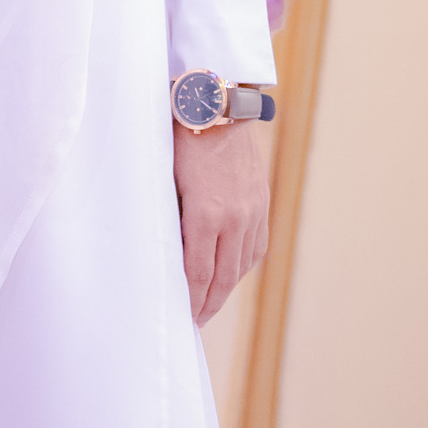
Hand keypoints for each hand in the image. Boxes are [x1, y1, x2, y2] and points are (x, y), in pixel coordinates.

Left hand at [173, 120, 269, 324]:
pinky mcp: (261, 201)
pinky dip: (243, 264)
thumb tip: (168, 256)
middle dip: (208, 304)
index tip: (184, 318)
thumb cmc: (178, 139)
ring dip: (226, 288)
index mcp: (205, 214)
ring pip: (242, 265)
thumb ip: (171, 221)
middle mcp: (234, 218)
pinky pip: (256, 246)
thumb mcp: (165, 181)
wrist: (215, 106)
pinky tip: (231, 273)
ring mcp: (252, 210)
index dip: (192, 301)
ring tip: (210, 302)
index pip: (199, 274)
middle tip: (195, 321)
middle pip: (223, 278)